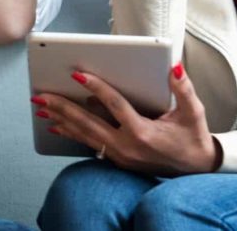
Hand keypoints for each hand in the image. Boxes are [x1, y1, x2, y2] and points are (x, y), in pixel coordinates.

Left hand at [33, 63, 219, 175]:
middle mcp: (127, 146)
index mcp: (143, 132)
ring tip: (40, 107)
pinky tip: (55, 126)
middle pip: (88, 123)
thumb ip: (184, 89)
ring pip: (84, 135)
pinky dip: (70, 134)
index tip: (78, 73)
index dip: (97, 88)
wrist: (196, 169)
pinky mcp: (117, 159)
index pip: (115, 105)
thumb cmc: (193, 137)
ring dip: (60, 120)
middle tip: (41, 94)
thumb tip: (174, 67)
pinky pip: (89, 144)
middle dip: (62, 107)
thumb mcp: (194, 113)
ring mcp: (120, 156)